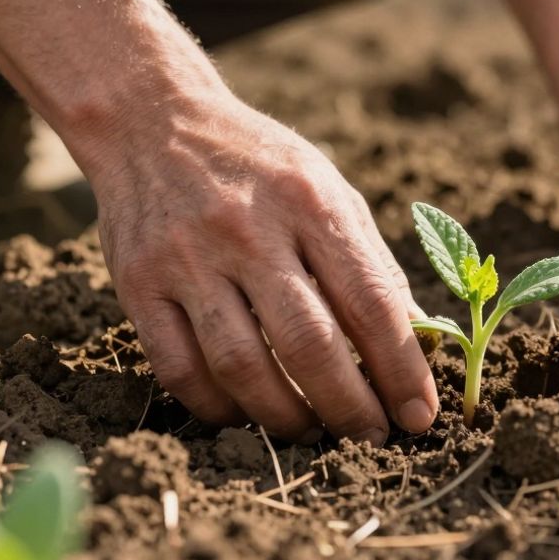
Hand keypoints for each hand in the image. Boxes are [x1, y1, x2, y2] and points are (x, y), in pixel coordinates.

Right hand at [89, 86, 438, 444]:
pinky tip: (246, 414)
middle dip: (350, 407)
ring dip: (286, 416)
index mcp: (309, 201)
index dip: (401, 368)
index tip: (421, 415)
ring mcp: (187, 258)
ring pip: (242, 366)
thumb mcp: (326, 187)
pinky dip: (217, 407)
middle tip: (371, 440)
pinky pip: (179, 368)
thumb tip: (417, 340)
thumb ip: (369, 261)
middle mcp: (248, 229)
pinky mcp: (137, 283)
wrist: (150, 120)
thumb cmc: (256, 163)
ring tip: (312, 432)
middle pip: (308, 344)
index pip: (370, 301)